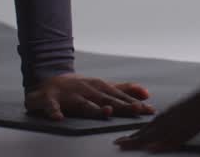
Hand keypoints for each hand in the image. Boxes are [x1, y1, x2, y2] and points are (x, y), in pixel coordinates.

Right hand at [24, 73, 154, 120]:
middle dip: (122, 105)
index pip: (121, 97)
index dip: (135, 104)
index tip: (150, 110)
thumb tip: (147, 94)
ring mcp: (69, 95)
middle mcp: (87, 90)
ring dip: (95, 108)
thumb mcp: (103, 87)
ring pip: (83, 103)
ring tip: (107, 112)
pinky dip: (54, 112)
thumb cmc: (81, 88)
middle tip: (137, 109)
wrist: (50, 81)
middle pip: (107, 100)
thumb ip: (124, 90)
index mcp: (100, 88)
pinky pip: (51, 106)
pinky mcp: (50, 99)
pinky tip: (58, 118)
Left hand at [115, 71, 199, 151]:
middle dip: (141, 134)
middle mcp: (197, 102)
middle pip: (163, 121)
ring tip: (127, 146)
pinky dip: (168, 139)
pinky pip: (185, 130)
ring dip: (146, 138)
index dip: (150, 126)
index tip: (135, 135)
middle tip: (119, 144)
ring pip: (168, 126)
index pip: (170, 116)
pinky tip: (154, 147)